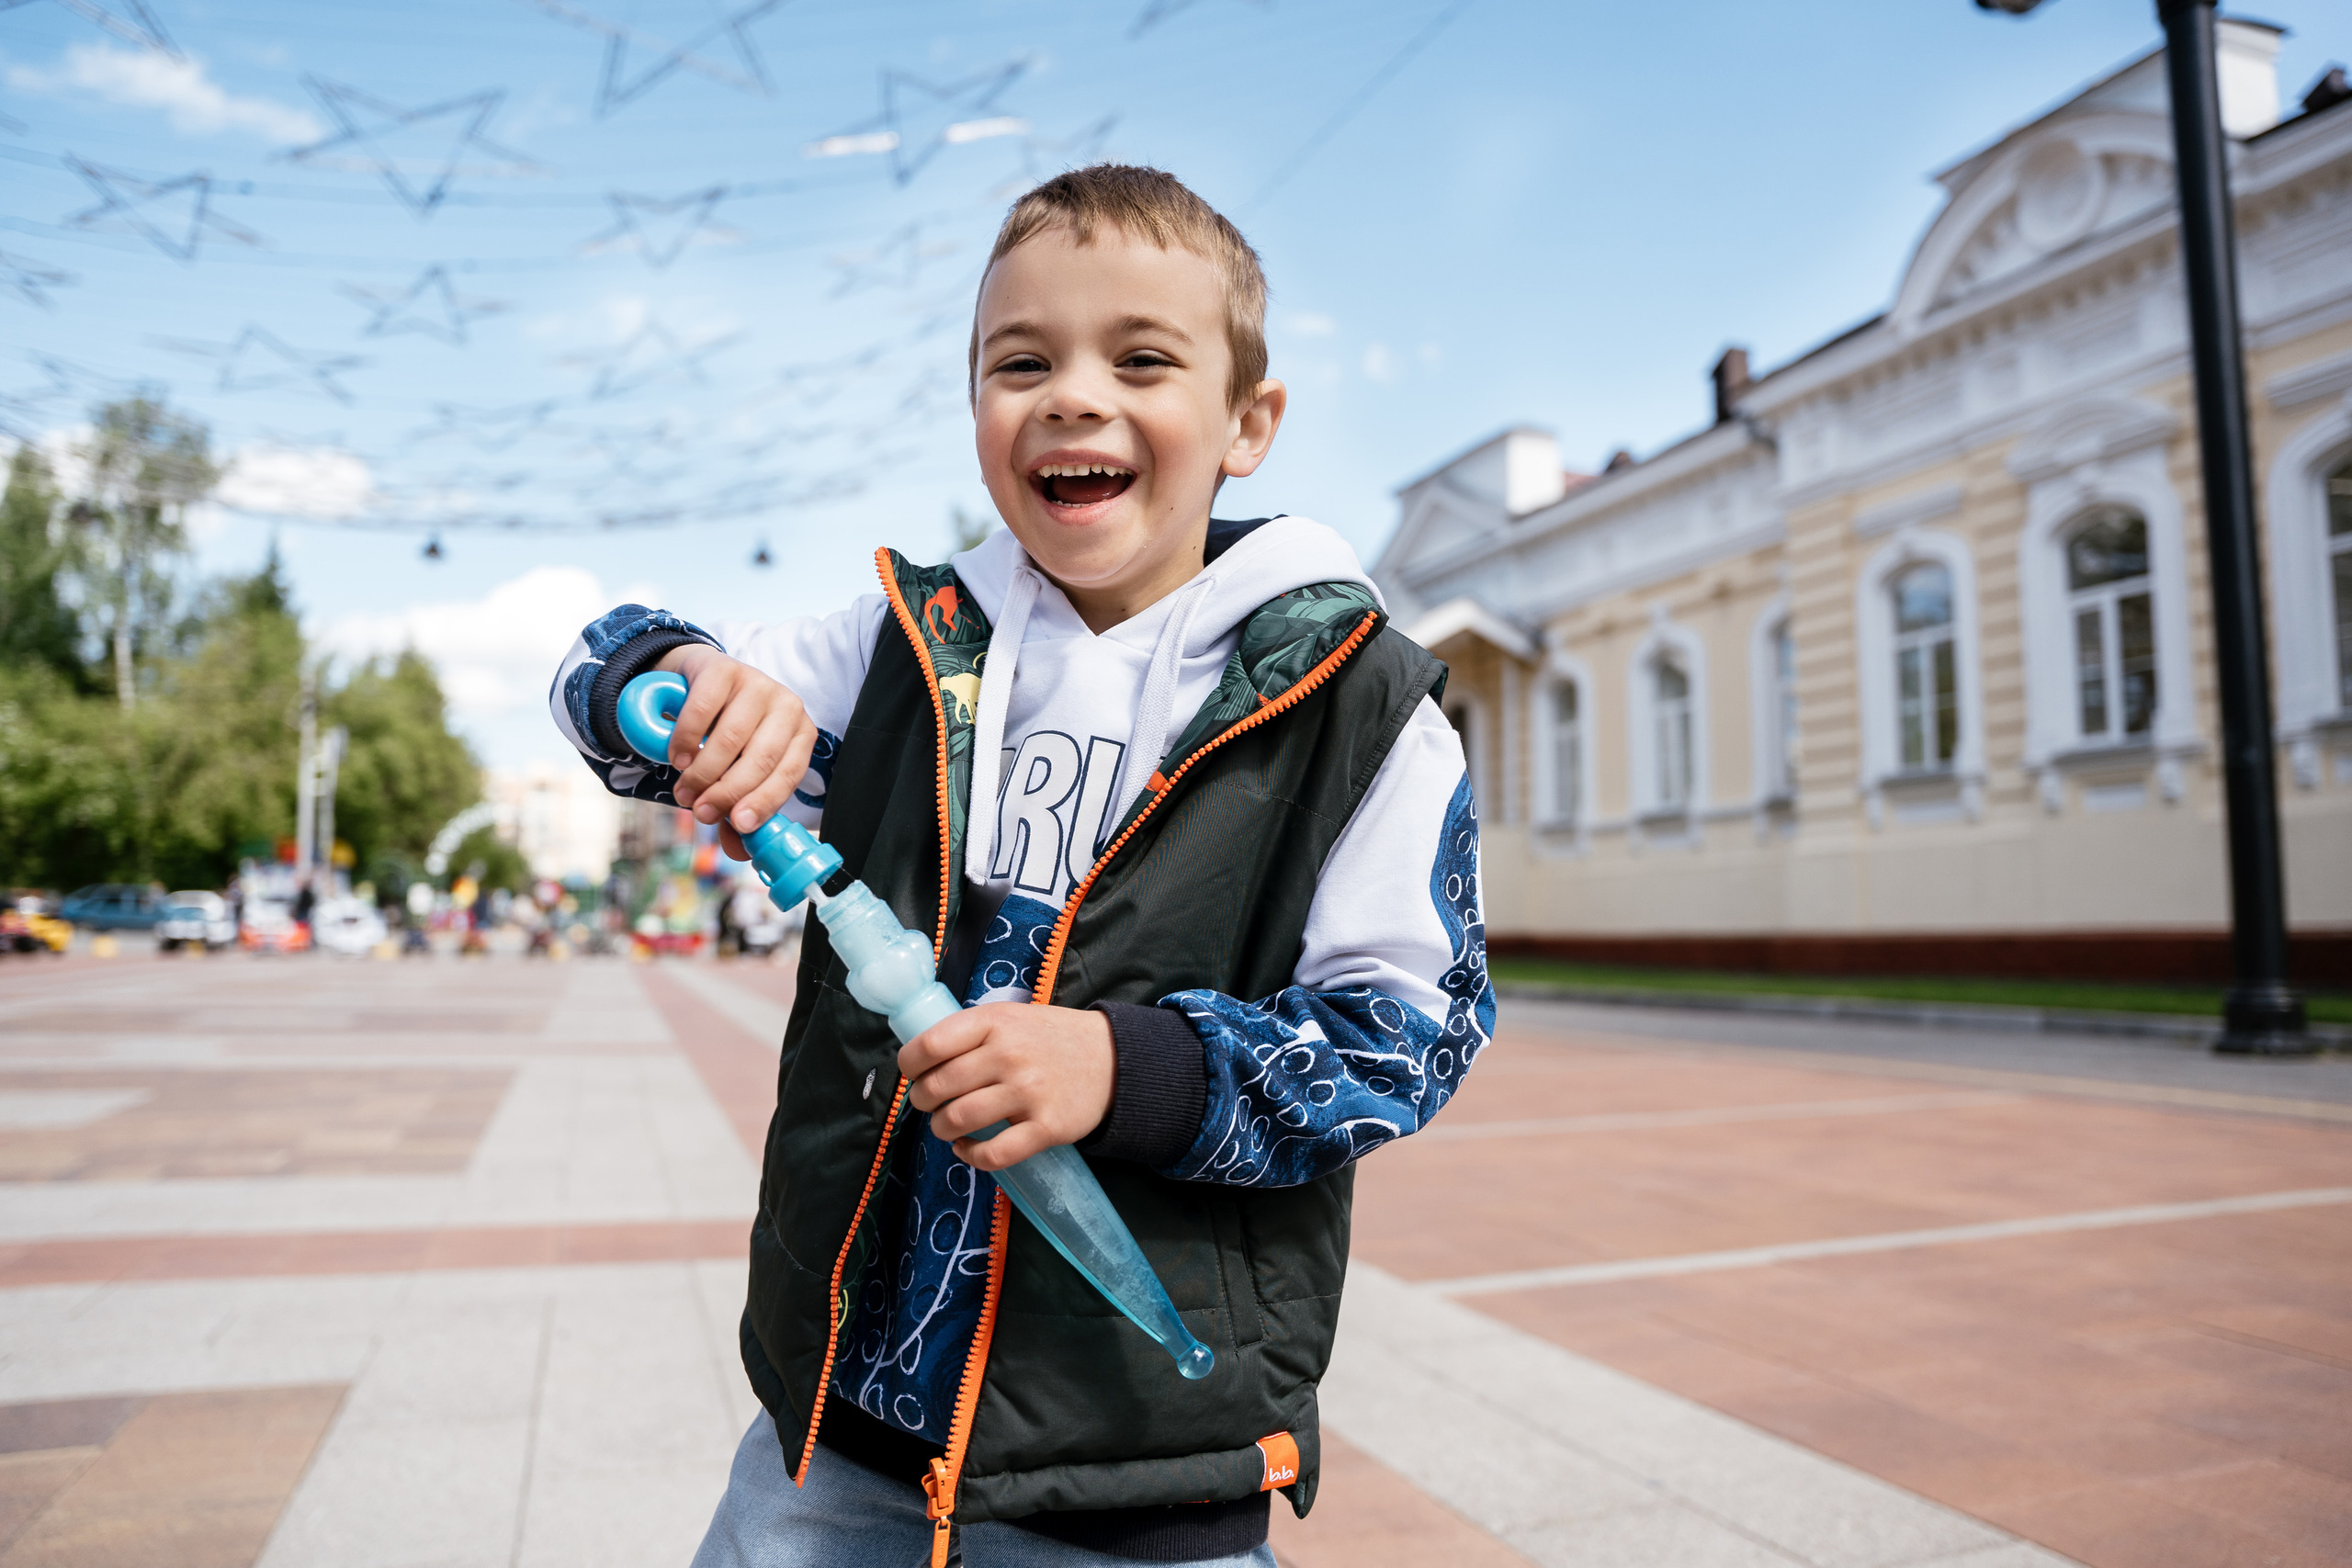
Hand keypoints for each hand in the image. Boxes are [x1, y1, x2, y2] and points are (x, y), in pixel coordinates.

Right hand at [654, 644, 816, 853]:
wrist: (695, 681)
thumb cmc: (722, 732)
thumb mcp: (735, 769)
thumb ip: (736, 808)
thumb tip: (738, 851)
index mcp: (799, 734)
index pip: (788, 774)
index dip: (764, 802)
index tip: (739, 824)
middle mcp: (786, 705)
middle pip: (760, 759)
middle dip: (728, 793)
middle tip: (700, 812)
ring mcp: (756, 682)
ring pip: (730, 739)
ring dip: (703, 772)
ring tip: (684, 789)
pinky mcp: (722, 668)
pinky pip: (702, 712)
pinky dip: (687, 740)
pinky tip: (677, 757)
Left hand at [898, 1003, 1115, 1169]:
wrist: (1112, 1058)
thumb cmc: (1050, 1039)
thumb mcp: (1011, 1017)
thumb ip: (972, 1033)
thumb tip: (921, 1060)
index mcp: (994, 1022)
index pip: (930, 1045)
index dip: (909, 1066)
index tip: (913, 1074)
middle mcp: (1009, 1055)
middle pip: (939, 1087)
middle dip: (923, 1102)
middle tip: (931, 1104)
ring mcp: (1029, 1092)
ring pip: (959, 1120)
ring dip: (942, 1129)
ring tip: (948, 1126)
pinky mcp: (1046, 1127)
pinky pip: (993, 1153)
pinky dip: (971, 1156)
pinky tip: (967, 1148)